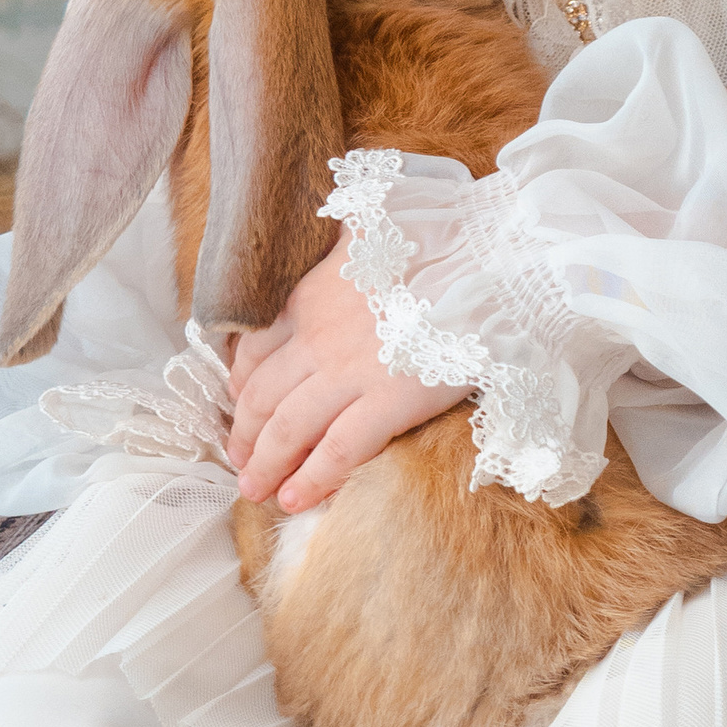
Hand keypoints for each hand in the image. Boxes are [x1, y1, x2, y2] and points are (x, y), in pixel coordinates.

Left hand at [227, 246, 466, 511]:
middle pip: (262, 397)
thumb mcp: (373, 226)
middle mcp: (318, 338)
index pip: (254, 350)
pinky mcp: (387, 403)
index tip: (239, 407)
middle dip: (245, 435)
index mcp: (311, 297)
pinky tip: (295, 500)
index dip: (240, 387)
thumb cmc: (440, 244)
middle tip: (240, 461)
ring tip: (256, 489)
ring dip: (266, 465)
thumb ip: (344, 240)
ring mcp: (349, 373)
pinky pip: (338, 451)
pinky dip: (311, 479)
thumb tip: (339, 233)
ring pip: (288, 429)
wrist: (487, 264)